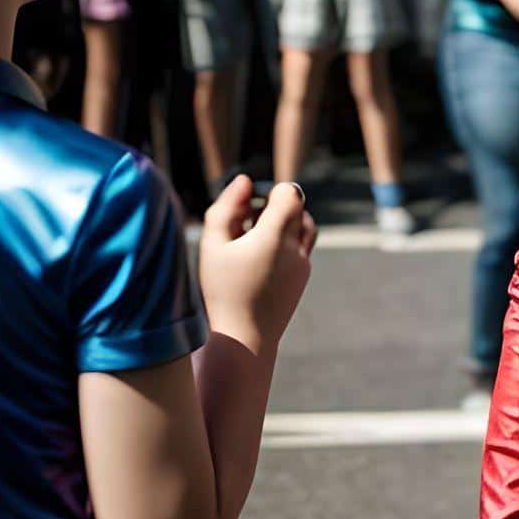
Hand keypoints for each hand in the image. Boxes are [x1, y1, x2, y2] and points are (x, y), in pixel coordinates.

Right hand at [198, 177, 315, 353]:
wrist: (244, 337)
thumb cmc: (221, 290)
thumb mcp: (212, 245)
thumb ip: (226, 207)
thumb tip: (245, 180)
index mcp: (276, 236)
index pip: (290, 193)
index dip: (269, 192)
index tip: (247, 206)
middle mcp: (297, 248)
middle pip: (298, 208)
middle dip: (275, 207)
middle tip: (245, 221)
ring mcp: (304, 263)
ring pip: (306, 227)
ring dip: (285, 223)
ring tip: (253, 238)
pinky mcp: (303, 277)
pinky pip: (302, 247)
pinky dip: (286, 242)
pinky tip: (258, 258)